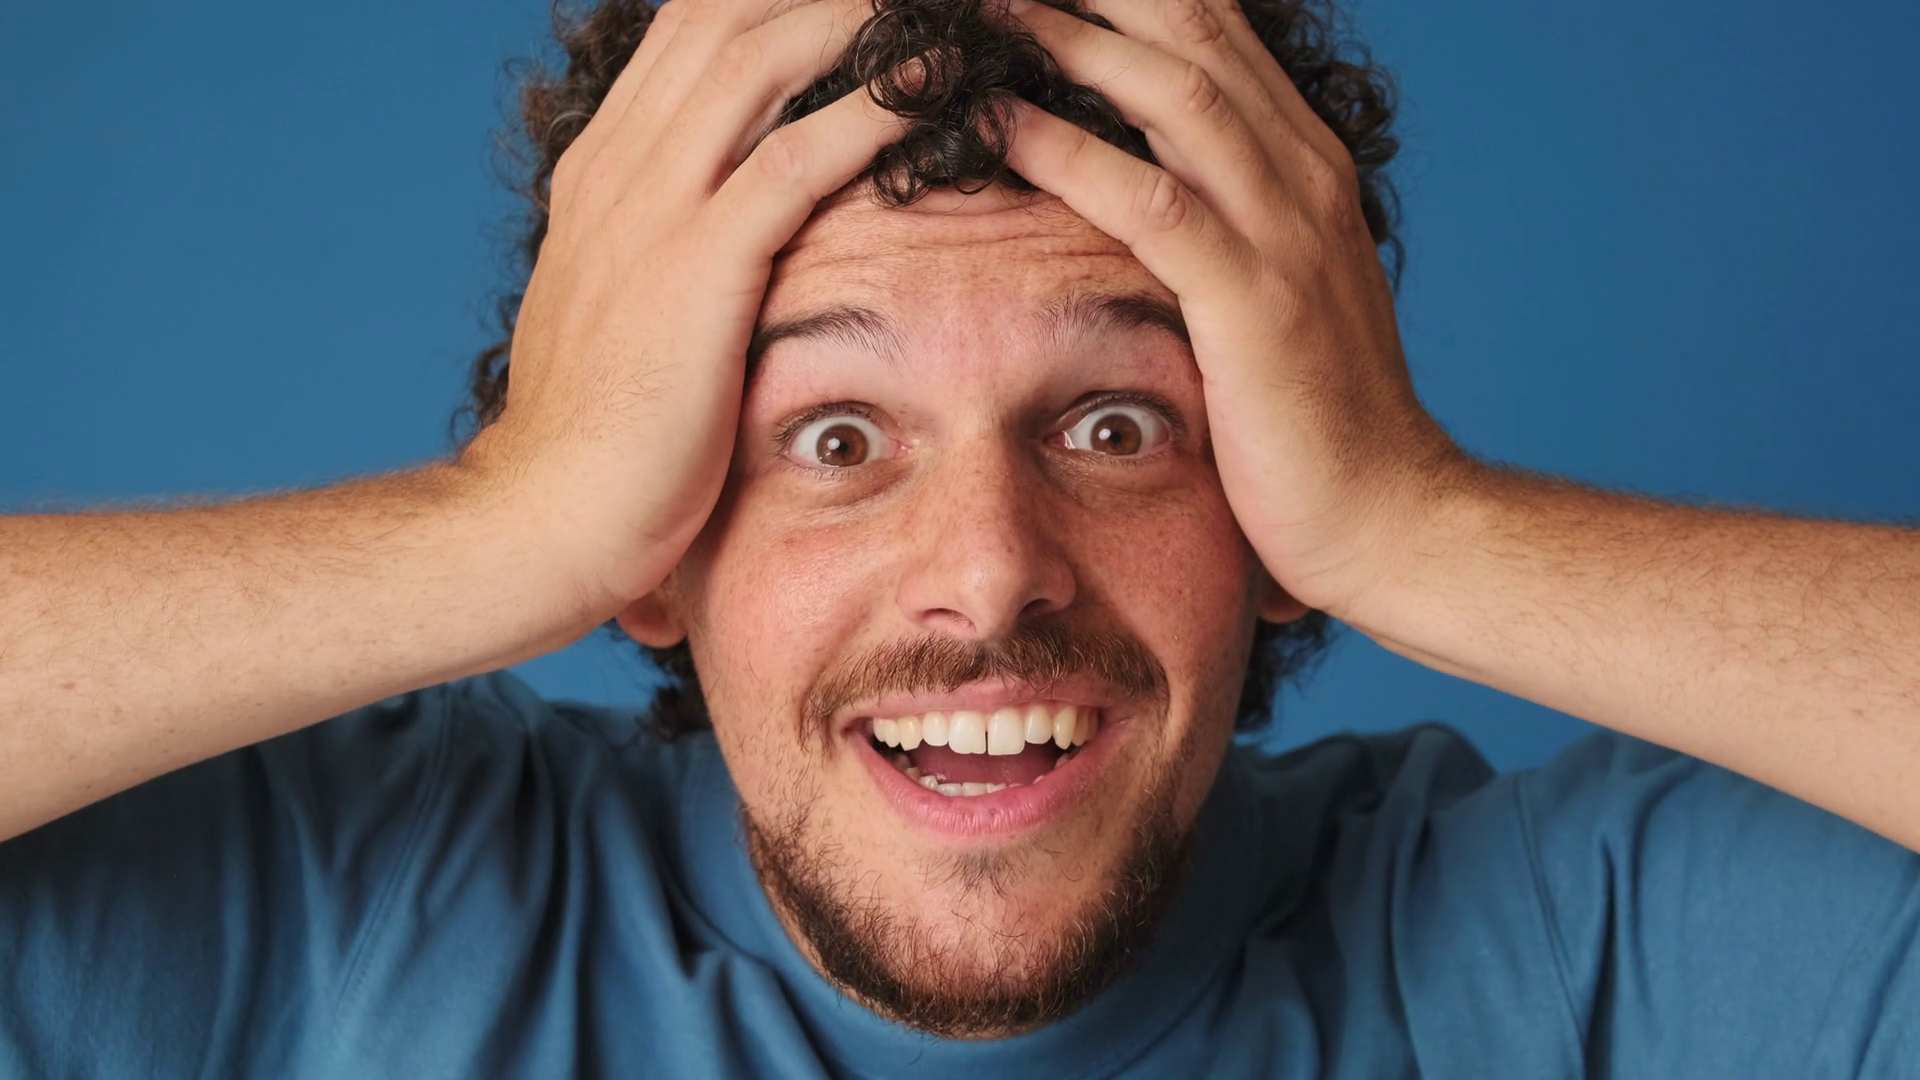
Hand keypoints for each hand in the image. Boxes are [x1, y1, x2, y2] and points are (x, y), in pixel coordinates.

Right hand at [462, 0, 899, 627]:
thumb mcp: (627, 307)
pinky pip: (795, 159)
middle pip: (727, 10)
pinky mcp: (697, 269)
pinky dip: (871, 111)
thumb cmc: (600, 430)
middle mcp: (624, 162)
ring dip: (860, 14)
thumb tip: (738, 236)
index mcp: (609, 165)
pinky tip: (934, 87)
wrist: (542, 514)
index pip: (694, 26)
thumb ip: (672, 247)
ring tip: (949, 5)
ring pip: (760, 53)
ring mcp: (653, 208)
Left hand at [1002, 0, 1469, 619]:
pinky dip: (1071, 152)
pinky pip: (1153, 202)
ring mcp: (1285, 232)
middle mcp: (1302, 172)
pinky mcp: (1254, 301)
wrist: (1389, 517)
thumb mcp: (1271, 291)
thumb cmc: (1313, 415)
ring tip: (983, 7)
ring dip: (1071, 37)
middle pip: (1194, 26)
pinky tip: (1001, 121)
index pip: (1212, 29)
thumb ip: (1220, 223)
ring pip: (1175, 91)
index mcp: (1301, 162)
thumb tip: (1134, 188)